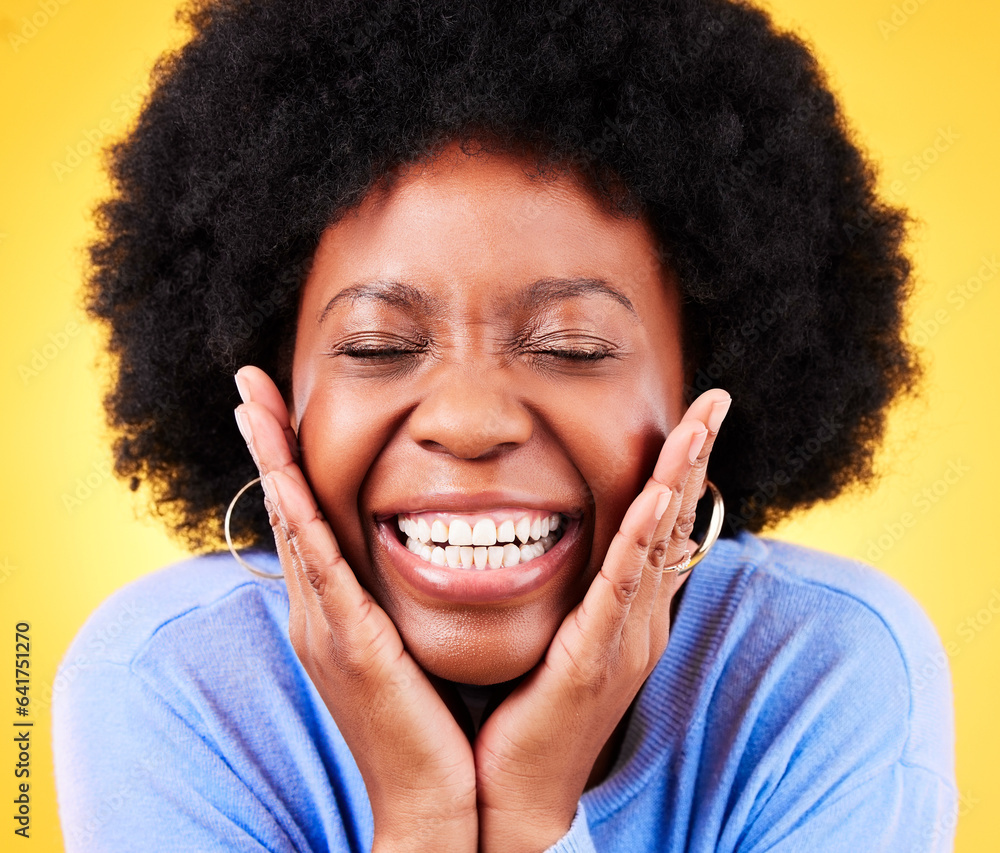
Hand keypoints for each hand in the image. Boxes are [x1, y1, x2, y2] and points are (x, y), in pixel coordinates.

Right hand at [233, 366, 477, 852]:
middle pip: (287, 511)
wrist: (430, 797)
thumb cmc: (423, 722)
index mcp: (332, 610)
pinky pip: (324, 574)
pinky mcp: (352, 647)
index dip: (287, 459)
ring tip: (255, 407)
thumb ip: (393, 600)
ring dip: (273, 464)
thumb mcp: (402, 645)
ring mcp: (327, 629)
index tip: (277, 406)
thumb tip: (409, 555)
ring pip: (295, 529)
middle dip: (267, 444)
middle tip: (249, 383)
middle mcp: (317, 612)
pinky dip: (302, 524)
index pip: (305, 518)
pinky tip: (287, 483)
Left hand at [473, 388, 731, 852]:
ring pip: (658, 544)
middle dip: (695, 457)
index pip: (663, 525)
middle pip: (674, 523)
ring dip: (680, 480)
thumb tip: (555, 539)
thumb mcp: (557, 636)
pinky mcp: (595, 659)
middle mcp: (641, 621)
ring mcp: (625, 640)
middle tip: (715, 399)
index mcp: (630, 613)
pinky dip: (641, 539)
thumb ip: (569, 590)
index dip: (682, 468)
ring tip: (699, 425)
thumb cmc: (529, 712)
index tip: (694, 414)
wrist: (518, 793)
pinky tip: (656, 498)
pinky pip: (622, 588)